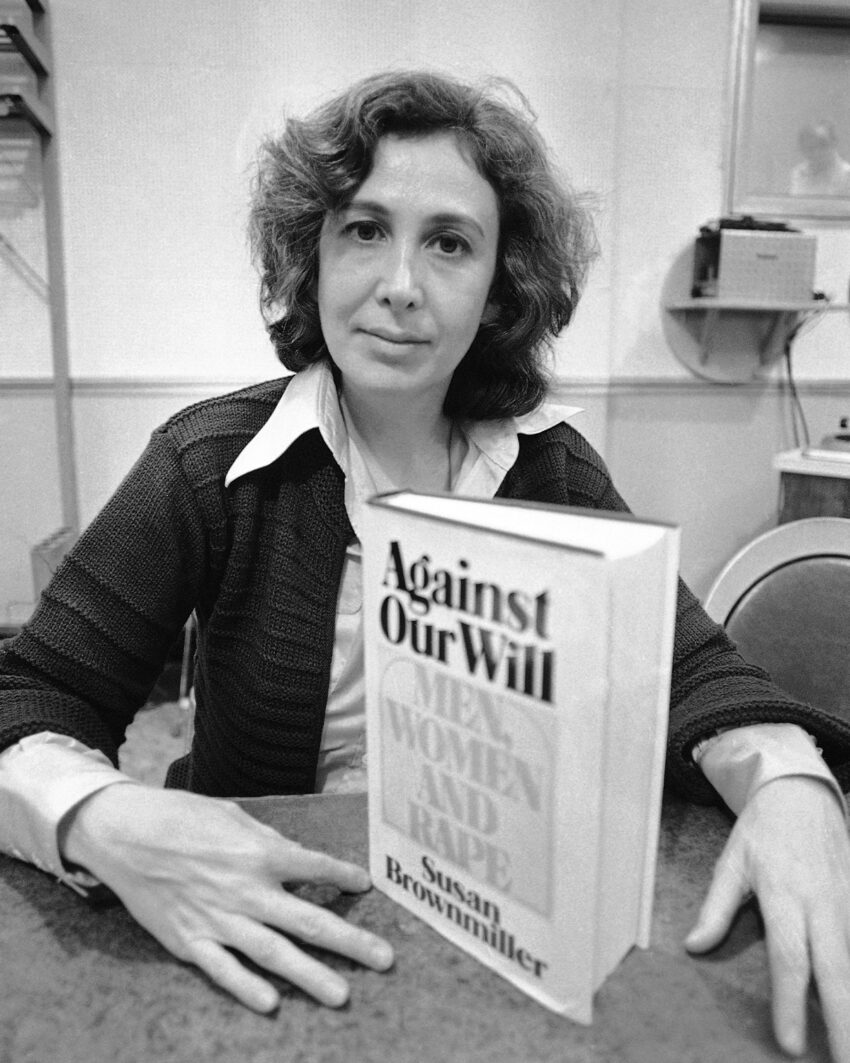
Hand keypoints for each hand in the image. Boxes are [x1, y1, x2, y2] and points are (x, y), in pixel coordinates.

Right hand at [62, 783, 393, 1010]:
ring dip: (310, 975)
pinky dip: (246, 987)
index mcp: (260, 851)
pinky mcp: (189, 941)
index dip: (343, 875)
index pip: (314, 867)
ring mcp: (218, 919)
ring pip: (273, 953)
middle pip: (308, 919)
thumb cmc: (182, 817)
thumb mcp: (233, 816)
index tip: (366, 885)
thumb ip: (268, 840)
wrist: (125, 833)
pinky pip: (223, 969)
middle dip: (349, 940)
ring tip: (341, 994)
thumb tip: (296, 858)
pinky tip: (271, 1003)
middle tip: (384, 960)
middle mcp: (246, 888)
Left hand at [685, 776, 849, 1060]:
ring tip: (848, 1044)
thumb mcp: (731, 861)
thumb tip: (695, 946)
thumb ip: (716, 908)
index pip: (789, 958)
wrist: (802, 793)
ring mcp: (846, 903)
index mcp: (785, 895)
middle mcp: (822, 904)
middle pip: (836, 970)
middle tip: (841, 1061)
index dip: (790, 1003)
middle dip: (843, 1021)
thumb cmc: (762, 830)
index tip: (790, 1043)